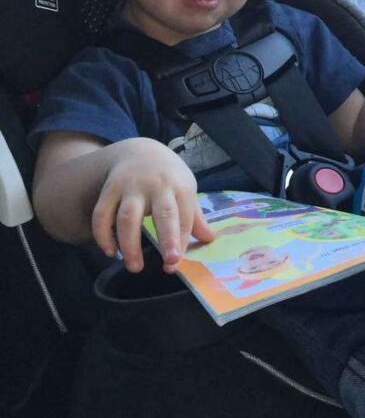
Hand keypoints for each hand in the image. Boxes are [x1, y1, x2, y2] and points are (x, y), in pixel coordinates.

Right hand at [91, 140, 214, 273]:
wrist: (140, 150)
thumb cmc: (168, 176)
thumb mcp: (185, 190)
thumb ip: (195, 216)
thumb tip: (209, 239)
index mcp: (180, 186)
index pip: (184, 217)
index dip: (181, 240)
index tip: (177, 262)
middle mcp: (157, 185)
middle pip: (163, 214)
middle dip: (168, 239)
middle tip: (169, 263)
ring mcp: (131, 187)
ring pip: (128, 217)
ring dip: (130, 244)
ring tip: (135, 267)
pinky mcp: (109, 190)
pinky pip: (102, 214)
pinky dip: (103, 234)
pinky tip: (110, 252)